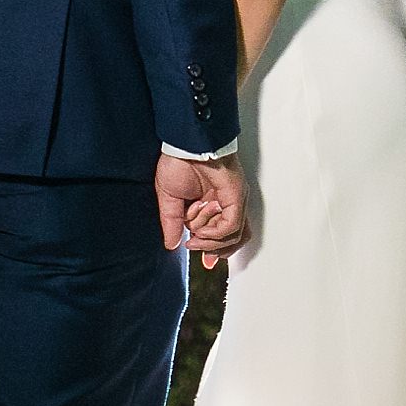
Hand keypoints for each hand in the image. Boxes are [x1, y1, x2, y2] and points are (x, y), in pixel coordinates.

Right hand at [155, 152, 247, 266]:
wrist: (184, 143)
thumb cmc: (178, 161)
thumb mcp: (169, 198)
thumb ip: (172, 223)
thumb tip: (171, 244)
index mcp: (214, 202)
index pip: (224, 233)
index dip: (214, 249)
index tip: (203, 261)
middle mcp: (228, 202)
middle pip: (234, 239)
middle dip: (213, 248)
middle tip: (194, 246)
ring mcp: (234, 200)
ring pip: (233, 236)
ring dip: (210, 240)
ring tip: (193, 235)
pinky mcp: (236, 197)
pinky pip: (231, 226)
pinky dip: (214, 233)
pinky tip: (199, 228)